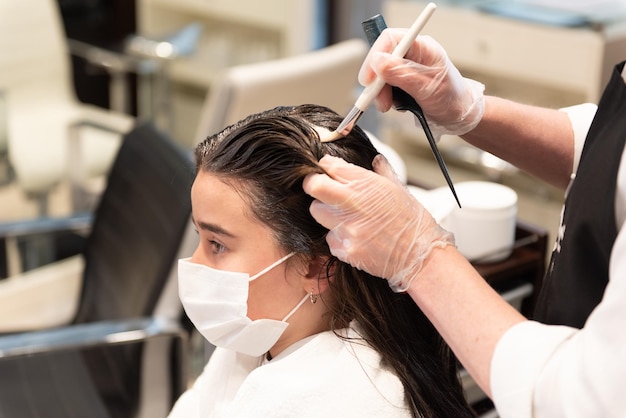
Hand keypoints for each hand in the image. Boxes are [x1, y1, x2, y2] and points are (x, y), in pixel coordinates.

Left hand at [303, 154, 453, 291]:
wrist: (420, 254)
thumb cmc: (412, 221)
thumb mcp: (399, 188)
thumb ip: (382, 172)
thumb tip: (375, 159)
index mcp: (364, 184)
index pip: (328, 166)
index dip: (325, 168)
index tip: (328, 173)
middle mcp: (352, 203)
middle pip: (313, 187)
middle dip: (315, 187)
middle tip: (324, 193)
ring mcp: (346, 227)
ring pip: (317, 213)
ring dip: (327, 214)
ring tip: (346, 218)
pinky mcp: (344, 249)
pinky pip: (330, 239)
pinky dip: (338, 238)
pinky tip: (356, 238)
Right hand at [359, 31, 484, 137]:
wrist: (459, 114)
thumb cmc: (451, 99)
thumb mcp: (426, 88)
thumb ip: (402, 74)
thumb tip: (378, 61)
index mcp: (423, 47)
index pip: (390, 40)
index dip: (375, 56)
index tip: (368, 79)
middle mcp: (413, 53)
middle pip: (382, 57)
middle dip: (377, 80)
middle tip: (378, 99)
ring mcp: (407, 66)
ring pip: (381, 73)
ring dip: (380, 91)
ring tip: (388, 105)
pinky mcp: (402, 79)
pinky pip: (385, 84)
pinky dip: (385, 96)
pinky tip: (395, 104)